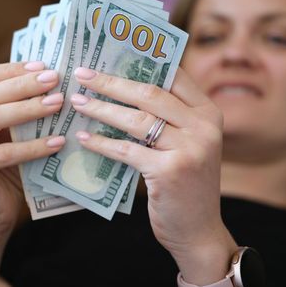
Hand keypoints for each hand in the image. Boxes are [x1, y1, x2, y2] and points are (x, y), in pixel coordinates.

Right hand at [0, 62, 65, 236]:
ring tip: (57, 103)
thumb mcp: (4, 133)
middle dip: (22, 84)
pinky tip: (57, 142)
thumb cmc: (2, 170)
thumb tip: (47, 78)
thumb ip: (12, 107)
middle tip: (54, 79)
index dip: (9, 69)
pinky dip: (32, 147)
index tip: (41, 66)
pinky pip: (2, 153)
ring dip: (27, 109)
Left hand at [70, 67, 236, 284]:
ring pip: (136, 119)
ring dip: (101, 109)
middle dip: (111, 82)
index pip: (173, 76)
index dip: (141, 62)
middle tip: (82, 74)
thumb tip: (123, 88)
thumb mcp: (188, 145)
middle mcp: (204, 126)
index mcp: (209, 113)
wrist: (198, 231)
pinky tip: (84, 138)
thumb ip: (169, 119)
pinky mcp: (170, 171)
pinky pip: (127, 150)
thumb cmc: (186, 185)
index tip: (110, 55)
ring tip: (77, 102)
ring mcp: (190, 148)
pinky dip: (102, 144)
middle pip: (149, 93)